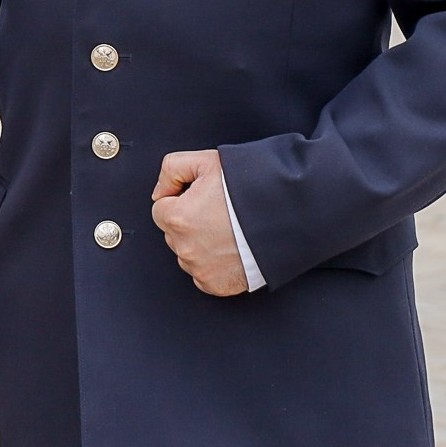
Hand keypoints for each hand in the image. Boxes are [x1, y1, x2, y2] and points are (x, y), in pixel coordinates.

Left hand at [151, 149, 248, 296]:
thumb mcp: (206, 161)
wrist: (286, 215)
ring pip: (187, 254)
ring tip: (228, 230)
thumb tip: (159, 192)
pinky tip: (230, 249)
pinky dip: (213, 265)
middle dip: (189, 222)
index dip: (181, 200)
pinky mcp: (215, 285)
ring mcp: (200, 269)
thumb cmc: (249, 188)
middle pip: (173, 232)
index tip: (202, 198)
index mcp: (177, 218)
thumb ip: (172, 169)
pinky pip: (202, 275)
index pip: (161, 209)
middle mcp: (184, 247)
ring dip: (200, 244)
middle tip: (218, 212)